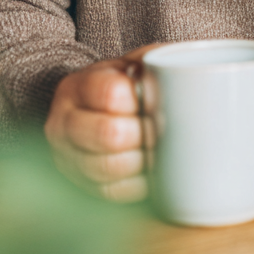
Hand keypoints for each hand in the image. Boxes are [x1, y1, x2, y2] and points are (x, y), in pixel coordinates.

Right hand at [44, 45, 156, 201]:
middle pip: (110, 135)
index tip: (159, 100)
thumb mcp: (138, 60)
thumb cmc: (128, 82)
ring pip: (110, 168)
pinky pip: (112, 193)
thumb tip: (191, 78)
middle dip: (146, 132)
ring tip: (160, 145)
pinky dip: (139, 183)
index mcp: (77, 86)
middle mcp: (62, 124)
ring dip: (144, 159)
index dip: (142, 100)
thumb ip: (157, 60)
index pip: (112, 94)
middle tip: (164, 126)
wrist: (100, 108)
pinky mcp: (81, 186)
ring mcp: (67, 159)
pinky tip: (152, 168)